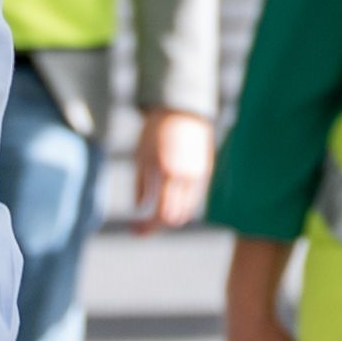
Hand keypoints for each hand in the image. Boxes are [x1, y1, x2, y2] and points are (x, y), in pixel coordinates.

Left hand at [133, 106, 213, 234]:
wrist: (182, 109)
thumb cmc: (155, 131)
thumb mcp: (141, 156)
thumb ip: (141, 185)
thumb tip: (140, 207)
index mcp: (168, 174)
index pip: (160, 215)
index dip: (147, 228)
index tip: (135, 232)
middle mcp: (187, 178)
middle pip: (175, 217)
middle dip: (157, 225)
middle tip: (142, 225)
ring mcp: (200, 175)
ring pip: (188, 210)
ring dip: (171, 216)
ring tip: (154, 212)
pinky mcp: (207, 170)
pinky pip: (195, 196)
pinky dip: (182, 204)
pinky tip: (169, 199)